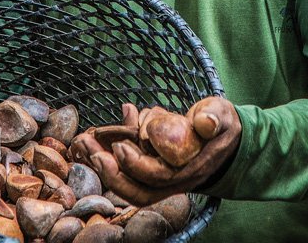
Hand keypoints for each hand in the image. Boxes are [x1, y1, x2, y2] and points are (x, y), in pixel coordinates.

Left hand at [70, 96, 240, 204]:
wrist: (223, 137)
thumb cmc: (220, 123)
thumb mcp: (222, 116)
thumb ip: (214, 119)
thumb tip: (203, 122)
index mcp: (191, 170)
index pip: (159, 176)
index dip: (137, 164)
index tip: (120, 145)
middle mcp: (173, 180)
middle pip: (138, 190)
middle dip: (111, 172)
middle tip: (90, 149)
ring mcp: (161, 178)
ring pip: (129, 185)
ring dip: (104, 167)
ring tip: (84, 143)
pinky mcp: (151, 169)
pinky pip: (126, 171)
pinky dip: (109, 158)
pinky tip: (94, 138)